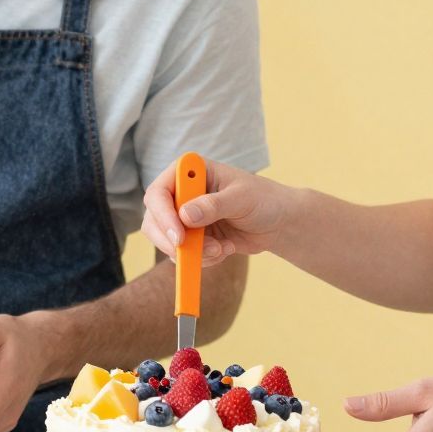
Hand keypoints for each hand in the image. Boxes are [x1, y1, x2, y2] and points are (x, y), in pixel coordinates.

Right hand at [141, 158, 293, 264]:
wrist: (279, 222)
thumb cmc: (263, 200)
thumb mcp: (241, 198)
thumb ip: (213, 205)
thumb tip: (185, 215)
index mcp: (190, 172)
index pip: (159, 193)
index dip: (162, 215)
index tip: (179, 236)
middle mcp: (182, 193)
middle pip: (154, 220)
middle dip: (170, 240)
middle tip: (188, 254)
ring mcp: (185, 217)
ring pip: (166, 241)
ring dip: (192, 252)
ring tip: (220, 249)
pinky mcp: (193, 237)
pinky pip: (183, 255)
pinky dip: (202, 259)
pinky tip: (225, 249)